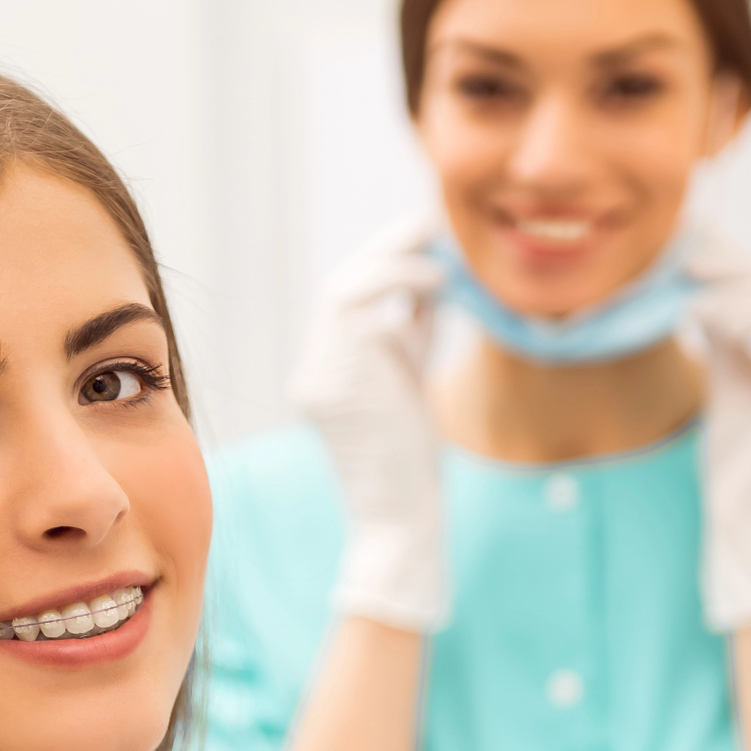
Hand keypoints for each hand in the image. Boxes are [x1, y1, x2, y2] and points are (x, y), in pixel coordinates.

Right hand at [290, 215, 449, 632]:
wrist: (398, 522)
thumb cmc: (412, 469)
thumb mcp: (412, 387)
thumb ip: (412, 339)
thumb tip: (431, 286)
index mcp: (329, 376)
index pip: (350, 306)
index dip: (385, 268)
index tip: (423, 247)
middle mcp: (313, 373)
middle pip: (341, 289)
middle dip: (385, 251)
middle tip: (428, 228)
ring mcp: (316, 377)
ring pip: (344, 292)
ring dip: (394, 266)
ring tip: (437, 260)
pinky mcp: (330, 381)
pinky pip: (358, 311)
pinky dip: (397, 287)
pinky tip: (434, 287)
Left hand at [684, 225, 750, 635]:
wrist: (744, 521)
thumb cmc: (737, 463)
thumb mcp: (726, 381)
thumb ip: (722, 335)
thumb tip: (699, 286)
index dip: (740, 257)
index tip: (690, 245)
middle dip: (738, 261)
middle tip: (685, 261)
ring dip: (738, 285)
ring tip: (691, 301)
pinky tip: (715, 325)